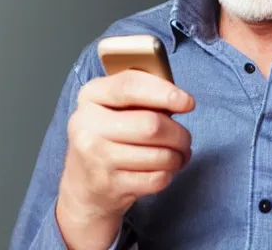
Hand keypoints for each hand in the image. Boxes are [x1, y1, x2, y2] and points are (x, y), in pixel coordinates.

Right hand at [56, 70, 194, 249]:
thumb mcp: (116, 106)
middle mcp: (87, 124)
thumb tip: (181, 101)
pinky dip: (169, 174)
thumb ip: (143, 95)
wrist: (83, 185)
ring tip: (178, 155)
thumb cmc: (111, 134)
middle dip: (179, 133)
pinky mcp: (108, 185)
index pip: (130, 86)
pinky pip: (156, 178)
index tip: (188, 102)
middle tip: (185, 138)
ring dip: (178, 156)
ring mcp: (95, 157)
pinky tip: (164, 170)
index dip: (164, 92)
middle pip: (151, 125)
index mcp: (91, 95)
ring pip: (158, 155)